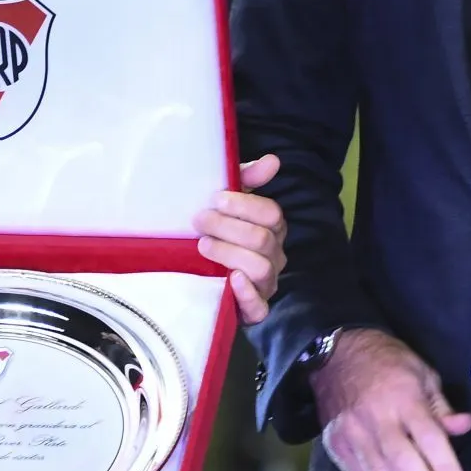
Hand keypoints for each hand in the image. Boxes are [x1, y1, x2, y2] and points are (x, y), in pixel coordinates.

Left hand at [192, 155, 286, 322]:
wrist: (196, 274)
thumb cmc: (216, 231)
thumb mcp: (226, 202)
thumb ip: (246, 178)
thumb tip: (273, 160)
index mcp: (271, 228)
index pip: (271, 213)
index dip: (243, 205)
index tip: (215, 199)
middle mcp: (274, 255)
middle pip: (262, 239)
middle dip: (226, 227)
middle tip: (198, 221)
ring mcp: (266, 284)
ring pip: (260, 268)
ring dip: (229, 253)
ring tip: (203, 246)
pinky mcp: (253, 310)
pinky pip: (260, 307)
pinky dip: (246, 293)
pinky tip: (230, 279)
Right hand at [311, 328, 470, 470]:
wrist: (333, 355)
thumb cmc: (386, 363)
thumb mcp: (421, 372)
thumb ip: (441, 406)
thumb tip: (464, 427)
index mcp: (401, 396)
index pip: (426, 437)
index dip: (444, 467)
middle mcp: (375, 418)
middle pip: (401, 463)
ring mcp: (352, 434)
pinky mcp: (336, 446)